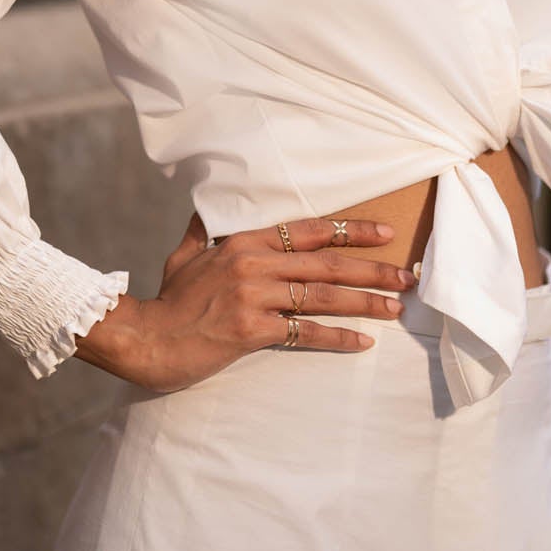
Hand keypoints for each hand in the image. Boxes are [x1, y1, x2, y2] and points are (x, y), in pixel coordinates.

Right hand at [74, 209, 416, 392]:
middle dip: (373, 268)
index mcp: (242, 242)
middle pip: (326, 263)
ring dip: (365, 302)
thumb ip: (204, 231)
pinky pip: (303, 333)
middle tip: (407, 276)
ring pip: (322, 296)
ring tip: (396, 308)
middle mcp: (252, 264)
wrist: (144, 339)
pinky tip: (362, 342)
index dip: (349, 231)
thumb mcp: (184, 256)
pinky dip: (336, 338)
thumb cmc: (167, 301)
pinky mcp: (249, 330)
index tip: (384, 233)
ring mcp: (252, 296)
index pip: (308, 230)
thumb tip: (207, 207)